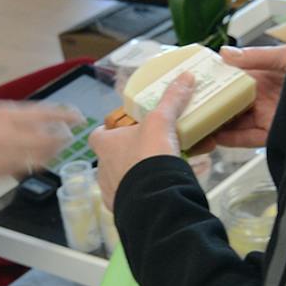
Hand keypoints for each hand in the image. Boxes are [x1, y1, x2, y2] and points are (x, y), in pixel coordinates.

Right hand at [0, 101, 83, 184]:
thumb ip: (18, 117)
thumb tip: (45, 120)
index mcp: (5, 115)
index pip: (46, 114)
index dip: (66, 117)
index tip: (79, 118)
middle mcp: (7, 136)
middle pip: (48, 140)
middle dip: (62, 139)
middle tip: (68, 138)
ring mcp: (3, 157)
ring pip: (39, 158)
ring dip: (51, 153)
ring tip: (54, 149)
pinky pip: (23, 170)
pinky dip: (32, 164)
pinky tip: (31, 159)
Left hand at [89, 72, 192, 212]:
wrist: (154, 199)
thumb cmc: (149, 155)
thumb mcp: (162, 122)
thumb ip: (172, 100)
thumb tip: (186, 75)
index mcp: (104, 145)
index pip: (98, 135)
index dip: (110, 131)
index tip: (127, 130)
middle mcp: (102, 168)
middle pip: (114, 156)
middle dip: (133, 153)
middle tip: (154, 149)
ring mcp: (112, 191)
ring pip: (125, 178)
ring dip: (141, 173)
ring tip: (165, 169)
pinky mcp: (124, 210)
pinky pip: (134, 197)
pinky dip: (147, 193)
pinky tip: (165, 188)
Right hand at [195, 44, 285, 150]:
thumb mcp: (284, 56)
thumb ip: (255, 57)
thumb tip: (224, 54)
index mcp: (261, 76)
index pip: (230, 81)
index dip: (212, 84)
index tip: (192, 85)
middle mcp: (261, 97)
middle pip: (229, 104)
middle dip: (209, 107)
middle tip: (186, 110)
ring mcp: (267, 115)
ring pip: (235, 122)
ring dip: (216, 125)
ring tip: (195, 126)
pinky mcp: (274, 132)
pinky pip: (249, 138)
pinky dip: (233, 139)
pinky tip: (217, 138)